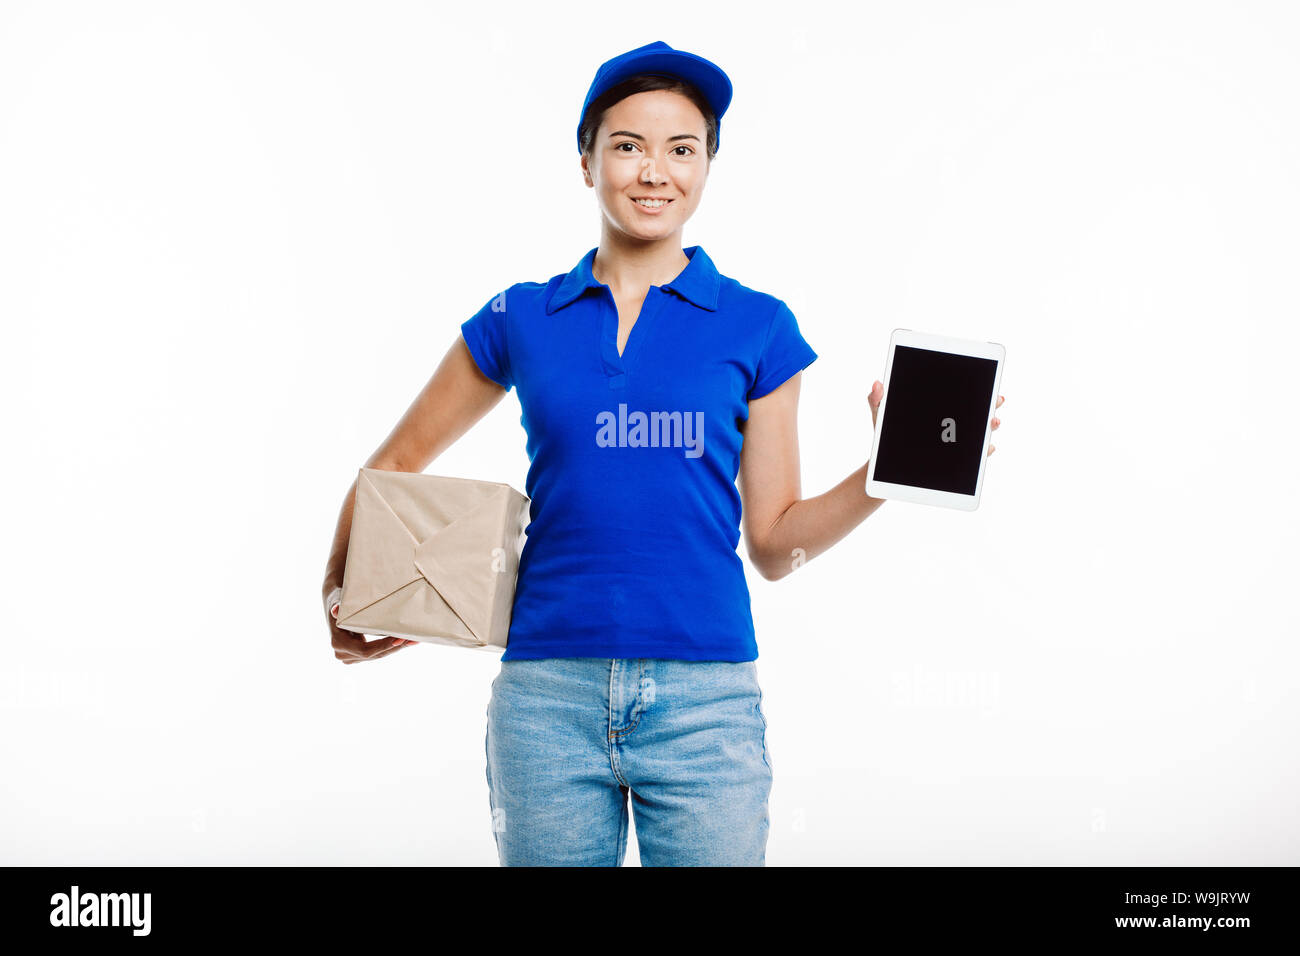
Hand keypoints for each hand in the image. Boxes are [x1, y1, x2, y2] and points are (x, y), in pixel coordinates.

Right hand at [328, 596, 416, 663]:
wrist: (337, 605)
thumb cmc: (340, 600)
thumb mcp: (339, 601)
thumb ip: (338, 606)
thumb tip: (335, 609)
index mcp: (338, 643)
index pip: (365, 650)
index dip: (383, 646)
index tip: (399, 639)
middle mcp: (342, 654)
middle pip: (375, 655)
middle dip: (394, 647)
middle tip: (413, 639)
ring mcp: (350, 657)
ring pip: (378, 655)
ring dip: (396, 648)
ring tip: (414, 640)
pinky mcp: (358, 656)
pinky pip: (378, 653)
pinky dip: (391, 647)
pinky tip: (407, 642)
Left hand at [868, 383, 1003, 456]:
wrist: (884, 463)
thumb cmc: (885, 433)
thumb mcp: (880, 413)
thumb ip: (877, 399)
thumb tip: (877, 384)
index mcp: (938, 406)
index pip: (962, 392)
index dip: (978, 384)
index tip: (988, 379)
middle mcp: (951, 423)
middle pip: (977, 410)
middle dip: (991, 404)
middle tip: (996, 400)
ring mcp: (955, 441)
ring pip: (980, 432)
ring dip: (991, 426)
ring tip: (993, 422)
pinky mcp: (954, 461)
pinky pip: (975, 457)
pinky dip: (984, 452)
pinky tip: (988, 447)